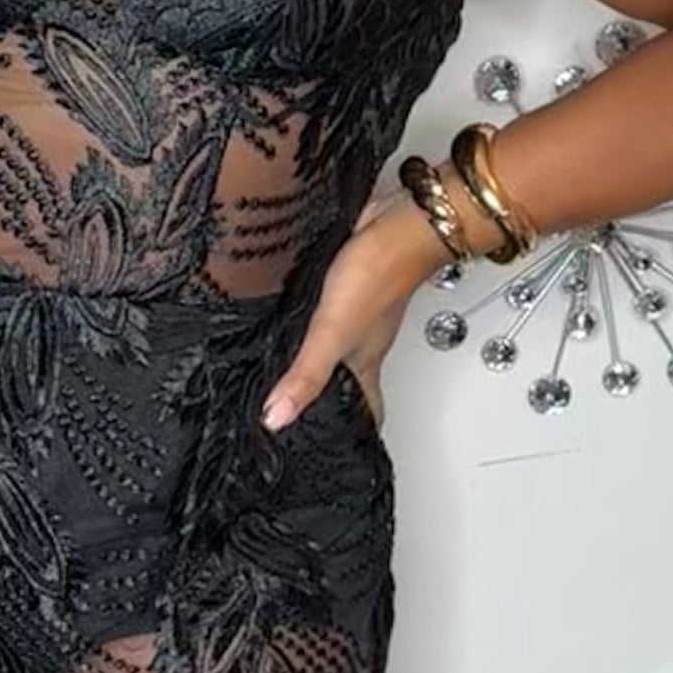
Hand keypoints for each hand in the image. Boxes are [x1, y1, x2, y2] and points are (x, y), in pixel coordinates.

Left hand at [259, 193, 437, 432]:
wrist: (397, 222)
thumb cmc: (377, 275)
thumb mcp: (332, 334)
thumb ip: (306, 375)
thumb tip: (276, 420)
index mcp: (363, 364)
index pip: (366, 411)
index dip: (355, 433)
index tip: (336, 451)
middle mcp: (361, 343)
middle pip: (348, 383)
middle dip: (327, 400)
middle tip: (298, 416)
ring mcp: (354, 314)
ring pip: (335, 349)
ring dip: (315, 362)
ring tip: (284, 374)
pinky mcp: (343, 286)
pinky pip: (324, 315)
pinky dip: (309, 325)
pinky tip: (288, 319)